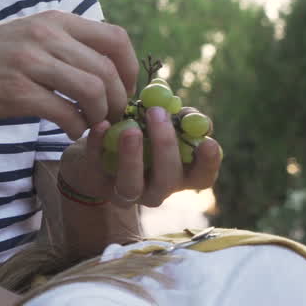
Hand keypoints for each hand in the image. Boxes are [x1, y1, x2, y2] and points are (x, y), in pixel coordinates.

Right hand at [0, 10, 138, 138]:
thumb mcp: (28, 34)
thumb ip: (64, 44)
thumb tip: (104, 67)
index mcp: (54, 21)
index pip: (115, 38)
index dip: (130, 69)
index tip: (126, 90)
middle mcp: (46, 36)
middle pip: (108, 69)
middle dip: (118, 100)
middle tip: (112, 117)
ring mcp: (30, 63)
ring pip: (92, 91)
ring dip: (100, 116)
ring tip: (91, 125)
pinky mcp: (16, 92)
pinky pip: (65, 112)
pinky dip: (76, 127)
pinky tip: (70, 131)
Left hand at [60, 106, 221, 208]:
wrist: (99, 146)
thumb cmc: (143, 132)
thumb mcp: (164, 122)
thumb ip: (181, 117)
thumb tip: (192, 117)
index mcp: (179, 174)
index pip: (202, 177)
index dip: (209, 164)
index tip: (208, 142)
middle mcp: (156, 189)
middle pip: (167, 179)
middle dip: (165, 146)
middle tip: (158, 113)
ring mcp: (125, 192)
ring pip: (132, 185)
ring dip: (133, 157)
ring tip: (132, 129)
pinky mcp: (96, 183)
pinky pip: (97, 166)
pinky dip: (98, 144)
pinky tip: (102, 125)